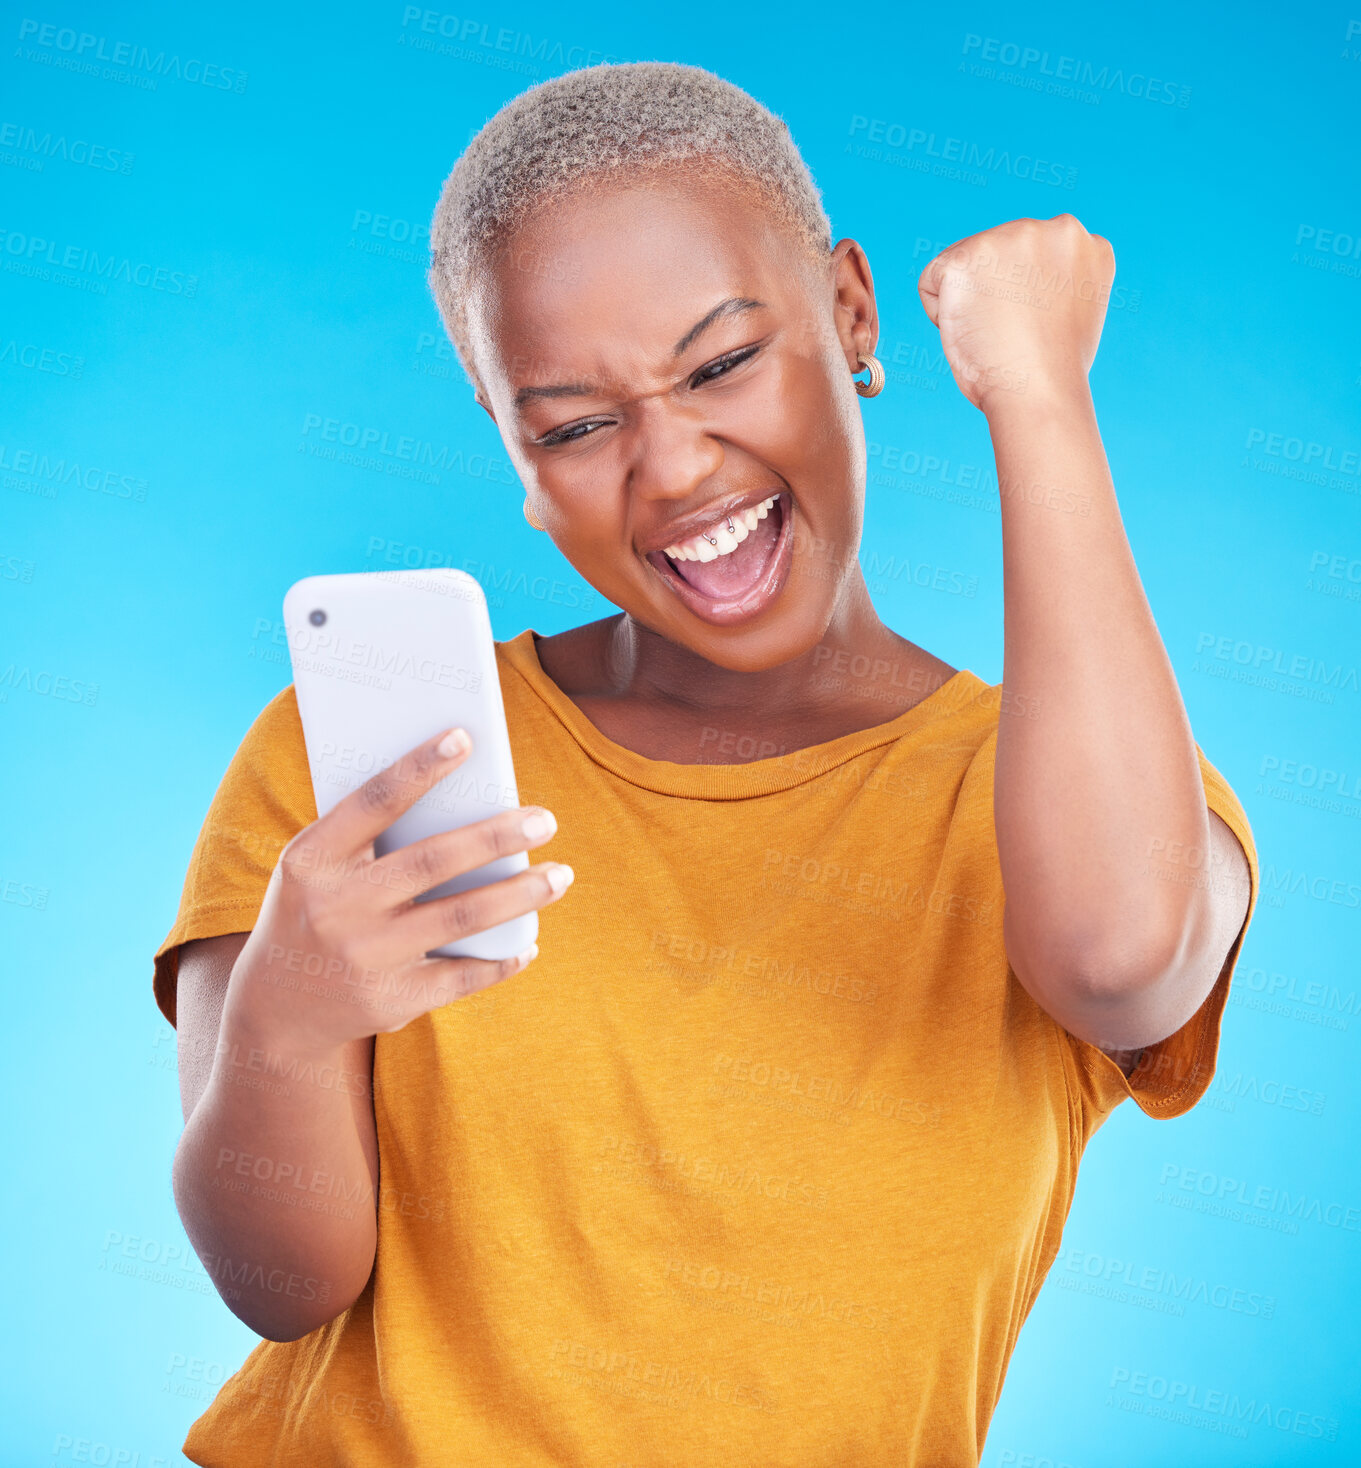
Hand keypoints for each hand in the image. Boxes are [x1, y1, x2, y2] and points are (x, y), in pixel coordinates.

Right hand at [221, 726, 571, 1055]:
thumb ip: (372, 834)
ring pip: (461, 917)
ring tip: (560, 875)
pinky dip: (503, 959)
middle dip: (497, 836)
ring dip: (521, 894)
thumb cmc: (317, 910)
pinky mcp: (391, 1000)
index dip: (418, 768)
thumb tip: (464, 795)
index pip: (373, 803)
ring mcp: (365, 957)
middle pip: (434, 861)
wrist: (278, 1009)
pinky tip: (529, 941)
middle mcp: (336, 908)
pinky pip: (464, 976)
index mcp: (312, 860)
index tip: (465, 738)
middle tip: (546, 819)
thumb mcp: (319, 868)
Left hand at [917, 214, 1114, 413]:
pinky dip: (939, 313)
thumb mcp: (1068, 310)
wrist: (1041, 394)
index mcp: (1083, 243)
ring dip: (968, 302)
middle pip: (995, 256)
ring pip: (963, 265)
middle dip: (993, 295)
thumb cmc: (1051, 372)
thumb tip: (1021, 279)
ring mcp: (1012, 236)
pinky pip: (931, 281)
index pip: (1029, 259)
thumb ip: (1052, 281)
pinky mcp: (969, 257)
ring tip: (997, 333)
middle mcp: (1055, 228)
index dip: (1023, 300)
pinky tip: (972, 332)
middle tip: (1015, 335)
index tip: (1039, 328)